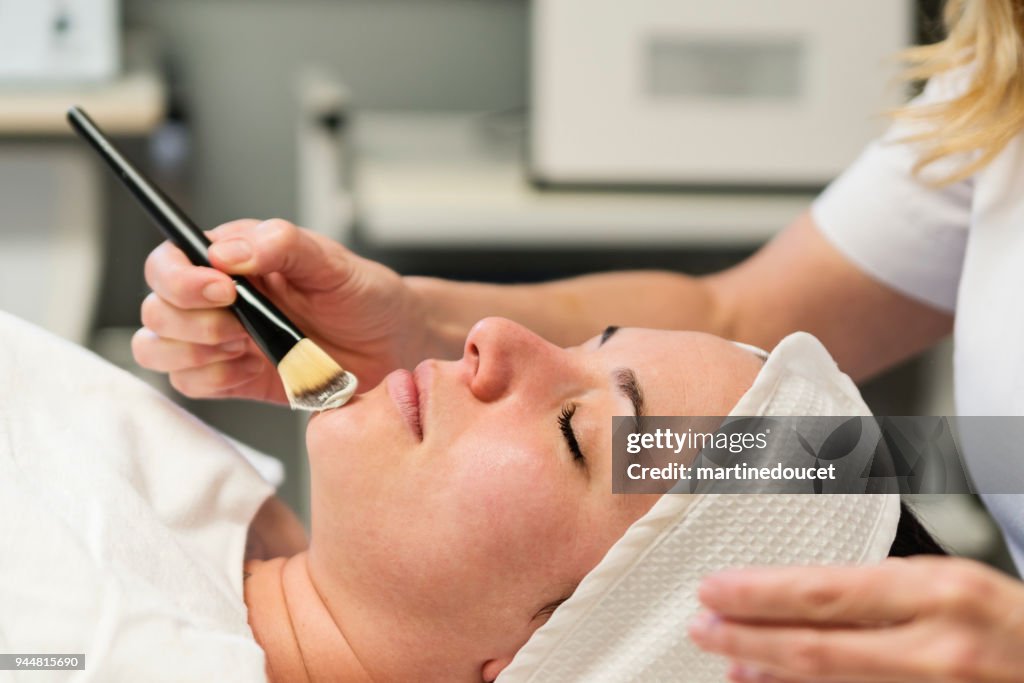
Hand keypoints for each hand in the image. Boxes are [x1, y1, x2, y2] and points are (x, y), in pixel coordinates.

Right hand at [133, 218, 426, 403]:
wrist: (392, 345)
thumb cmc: (364, 295)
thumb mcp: (332, 262)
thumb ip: (283, 245)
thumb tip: (228, 252)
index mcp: (232, 258)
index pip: (169, 261)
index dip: (179, 279)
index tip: (222, 290)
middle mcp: (216, 298)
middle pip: (157, 310)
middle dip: (191, 322)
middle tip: (239, 327)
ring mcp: (221, 340)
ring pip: (159, 350)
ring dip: (194, 353)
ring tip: (243, 348)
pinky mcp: (233, 378)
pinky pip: (190, 385)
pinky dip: (213, 381)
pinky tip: (250, 371)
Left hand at [689, 556, 1023, 681]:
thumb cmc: (1010, 623)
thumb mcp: (950, 582)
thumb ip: (878, 590)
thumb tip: (798, 597)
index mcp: (938, 592)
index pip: (823, 593)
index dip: (758, 595)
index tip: (714, 590)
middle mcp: (936, 649)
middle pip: (814, 648)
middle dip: (746, 638)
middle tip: (702, 627)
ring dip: (768, 676)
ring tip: (728, 662)